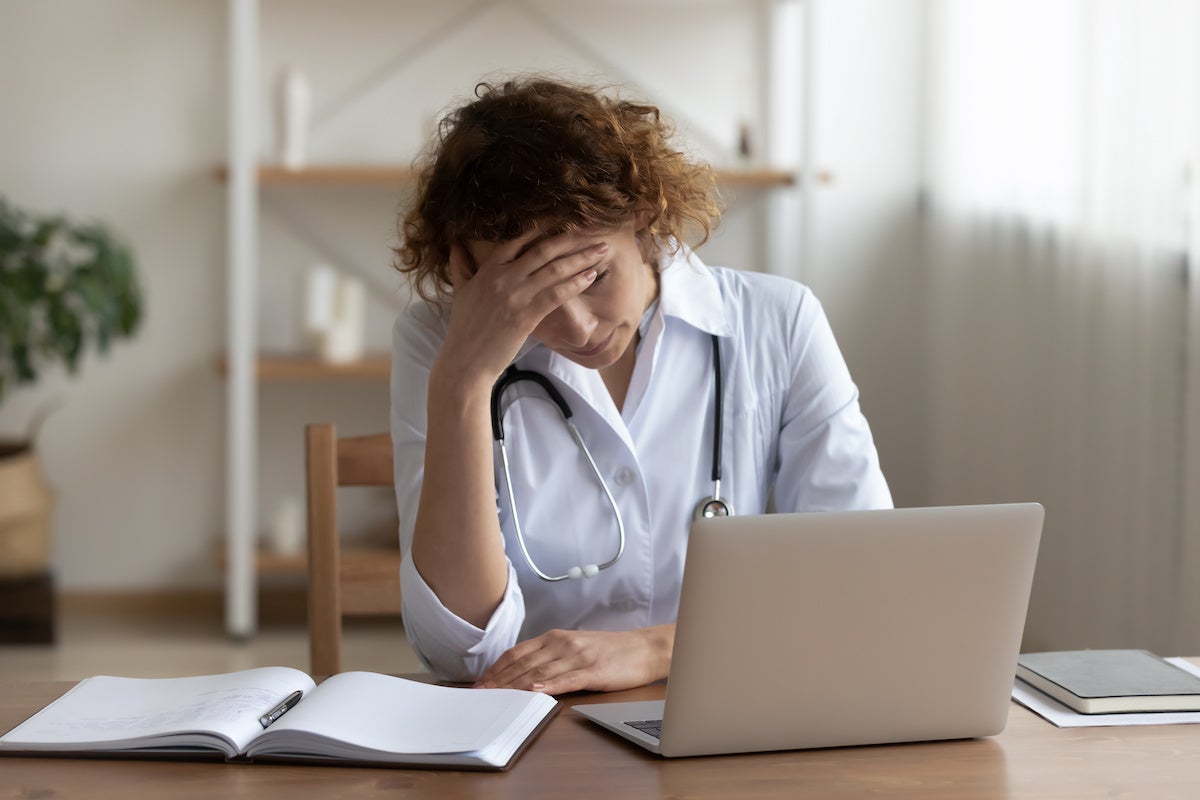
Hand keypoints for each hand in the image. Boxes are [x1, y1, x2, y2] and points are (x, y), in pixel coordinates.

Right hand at [436, 232, 607, 385]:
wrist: (465, 361)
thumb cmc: (463, 329)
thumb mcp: (460, 292)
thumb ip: (460, 266)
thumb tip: (455, 245)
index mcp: (487, 270)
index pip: (518, 240)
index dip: (543, 227)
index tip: (565, 220)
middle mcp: (502, 278)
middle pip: (543, 250)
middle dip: (572, 238)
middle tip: (594, 230)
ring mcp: (515, 296)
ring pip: (554, 269)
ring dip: (581, 257)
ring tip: (602, 249)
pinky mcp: (526, 315)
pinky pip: (556, 294)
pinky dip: (576, 283)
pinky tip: (591, 275)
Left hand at [474, 624, 673, 694]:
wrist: (644, 648)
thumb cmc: (609, 650)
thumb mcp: (574, 646)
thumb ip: (549, 656)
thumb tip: (520, 673)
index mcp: (555, 637)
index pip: (517, 653)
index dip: (496, 669)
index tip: (479, 684)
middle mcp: (563, 643)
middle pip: (523, 664)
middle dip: (498, 681)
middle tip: (479, 695)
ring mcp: (578, 656)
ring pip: (540, 672)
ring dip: (515, 686)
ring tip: (495, 697)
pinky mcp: (593, 671)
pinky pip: (566, 679)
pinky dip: (548, 686)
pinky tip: (535, 692)